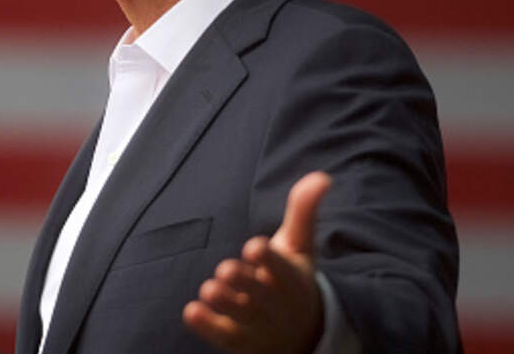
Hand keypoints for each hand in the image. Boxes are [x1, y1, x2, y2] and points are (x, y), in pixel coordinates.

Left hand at [183, 171, 331, 352]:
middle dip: (243, 283)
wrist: (302, 335)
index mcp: (291, 279)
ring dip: (224, 303)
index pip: (282, 270)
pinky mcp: (238, 341)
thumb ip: (303, 212)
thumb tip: (322, 176)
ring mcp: (257, 327)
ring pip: (240, 318)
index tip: (254, 246)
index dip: (268, 260)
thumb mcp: (300, 248)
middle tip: (227, 269)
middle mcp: (276, 305)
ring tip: (210, 289)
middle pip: (260, 296)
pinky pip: (222, 336)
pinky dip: (206, 326)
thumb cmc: (292, 280)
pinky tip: (191, 311)